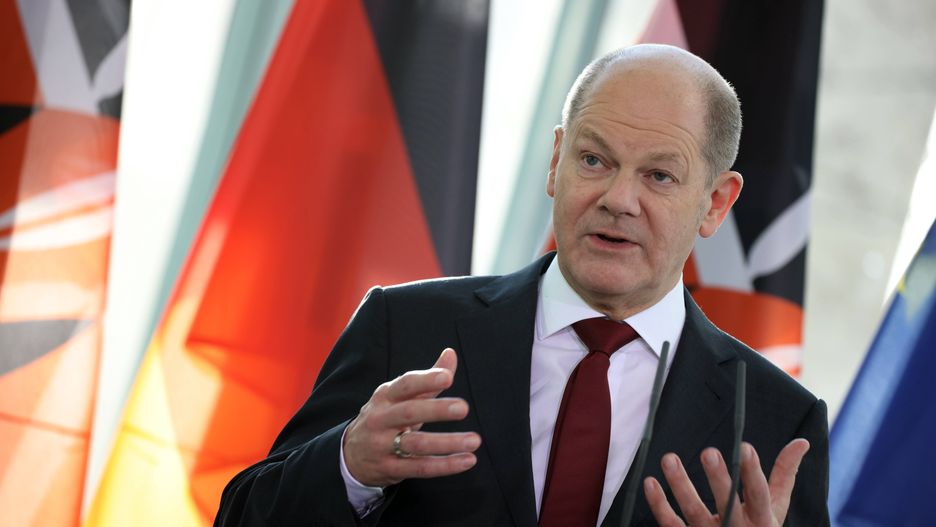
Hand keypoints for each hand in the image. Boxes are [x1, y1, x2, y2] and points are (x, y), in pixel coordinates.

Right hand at [343, 348, 481, 486]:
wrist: (351, 454)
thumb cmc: (385, 418)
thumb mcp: (400, 396)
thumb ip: (428, 379)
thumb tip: (451, 353)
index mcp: (385, 396)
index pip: (405, 385)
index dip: (425, 380)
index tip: (447, 377)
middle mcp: (381, 419)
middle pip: (409, 412)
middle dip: (436, 410)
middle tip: (463, 408)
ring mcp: (383, 445)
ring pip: (416, 444)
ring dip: (446, 443)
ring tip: (474, 440)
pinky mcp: (390, 469)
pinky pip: (420, 468)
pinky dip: (444, 466)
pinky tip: (467, 460)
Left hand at [644, 439, 809, 525]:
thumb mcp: (776, 507)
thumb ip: (784, 474)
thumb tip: (801, 442)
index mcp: (762, 520)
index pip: (759, 495)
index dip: (753, 473)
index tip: (745, 447)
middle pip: (727, 505)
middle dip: (719, 479)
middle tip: (709, 451)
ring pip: (693, 512)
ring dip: (680, 485)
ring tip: (669, 458)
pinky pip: (671, 524)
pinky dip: (659, 505)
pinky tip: (650, 483)